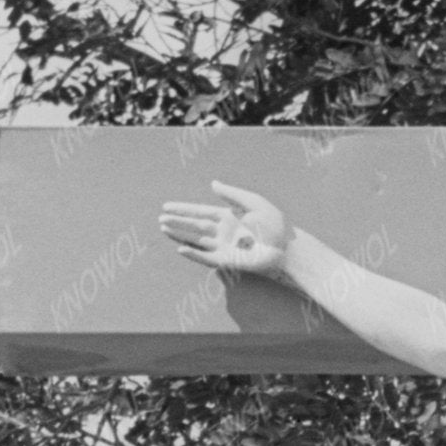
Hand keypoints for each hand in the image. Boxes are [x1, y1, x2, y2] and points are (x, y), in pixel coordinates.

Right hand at [159, 176, 296, 281]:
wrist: (286, 248)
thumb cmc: (274, 225)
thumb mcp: (253, 202)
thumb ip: (232, 194)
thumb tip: (212, 184)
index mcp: (229, 216)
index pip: (201, 212)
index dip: (184, 209)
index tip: (167, 206)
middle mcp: (223, 232)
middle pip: (195, 226)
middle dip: (178, 222)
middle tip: (160, 218)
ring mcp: (224, 247)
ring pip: (196, 241)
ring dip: (180, 235)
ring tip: (164, 229)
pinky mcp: (228, 261)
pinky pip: (206, 257)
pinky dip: (194, 254)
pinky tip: (181, 248)